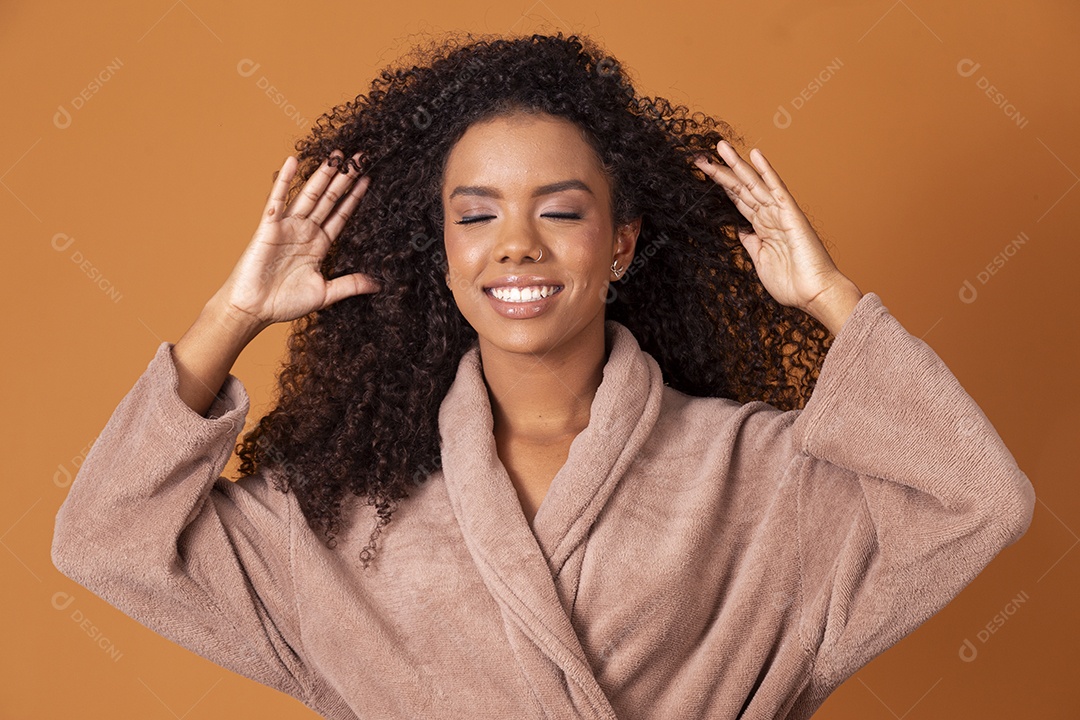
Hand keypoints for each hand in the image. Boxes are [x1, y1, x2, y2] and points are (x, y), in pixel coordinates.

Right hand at [214, 150, 380, 331]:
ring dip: (322, 174)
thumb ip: (350, 285)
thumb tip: (378, 285)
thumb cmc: (284, 303)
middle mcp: (305, 231)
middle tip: (360, 158)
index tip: (368, 180)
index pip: (341, 215)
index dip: (355, 197)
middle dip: (345, 178)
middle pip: (329, 199)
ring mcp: (287, 226)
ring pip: (309, 194)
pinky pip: (278, 199)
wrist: (254, 309)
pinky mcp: (269, 226)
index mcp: (319, 245)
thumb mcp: (325, 293)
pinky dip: (285, 180)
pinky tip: (293, 161)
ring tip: (337, 154)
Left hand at [693, 141, 860, 330]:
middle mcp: (770, 216)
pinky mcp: (791, 214)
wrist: (814, 294)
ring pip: (754, 183)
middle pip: (741, 188)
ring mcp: (780, 213)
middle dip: (722, 172)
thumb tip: (741, 231)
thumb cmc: (792, 284)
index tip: (705, 174)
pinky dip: (766, 170)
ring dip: (737, 165)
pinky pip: (776, 188)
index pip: (738, 201)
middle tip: (702, 156)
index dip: (722, 187)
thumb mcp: (761, 261)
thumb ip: (751, 244)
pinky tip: (755, 154)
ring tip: (720, 146)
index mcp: (762, 228)